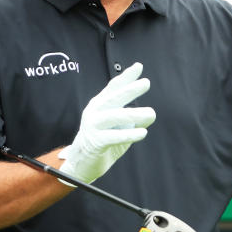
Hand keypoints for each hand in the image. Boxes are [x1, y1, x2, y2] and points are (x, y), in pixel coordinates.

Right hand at [58, 62, 155, 184]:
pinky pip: (113, 136)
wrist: (80, 164)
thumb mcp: (119, 128)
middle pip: (113, 97)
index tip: (138, 66)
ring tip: (151, 113)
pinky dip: (129, 134)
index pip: (113, 87)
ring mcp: (93, 126)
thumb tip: (151, 114)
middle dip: (130, 89)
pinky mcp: (95, 142)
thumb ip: (133, 120)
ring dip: (134, 114)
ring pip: (115, 116)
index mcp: (100, 105)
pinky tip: (142, 133)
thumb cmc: (102, 142)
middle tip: (146, 83)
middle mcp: (95, 112)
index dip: (125, 77)